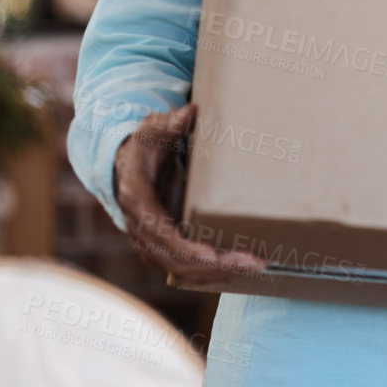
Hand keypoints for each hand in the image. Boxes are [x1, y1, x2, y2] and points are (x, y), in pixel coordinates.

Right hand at [113, 103, 265, 284]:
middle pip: (176, 261)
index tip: (212, 254)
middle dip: (215, 266)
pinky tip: (243, 267)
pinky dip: (213, 271)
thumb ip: (170, 123)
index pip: (159, 233)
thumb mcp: (154, 129)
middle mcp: (141, 229)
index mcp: (137, 201)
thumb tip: (190, 113)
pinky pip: (188, 267)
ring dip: (219, 273)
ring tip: (256, 266)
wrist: (130, 164)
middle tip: (254, 262)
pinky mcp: (166, 246)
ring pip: (183, 270)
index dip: (185, 247)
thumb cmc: (146, 145)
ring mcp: (152, 242)